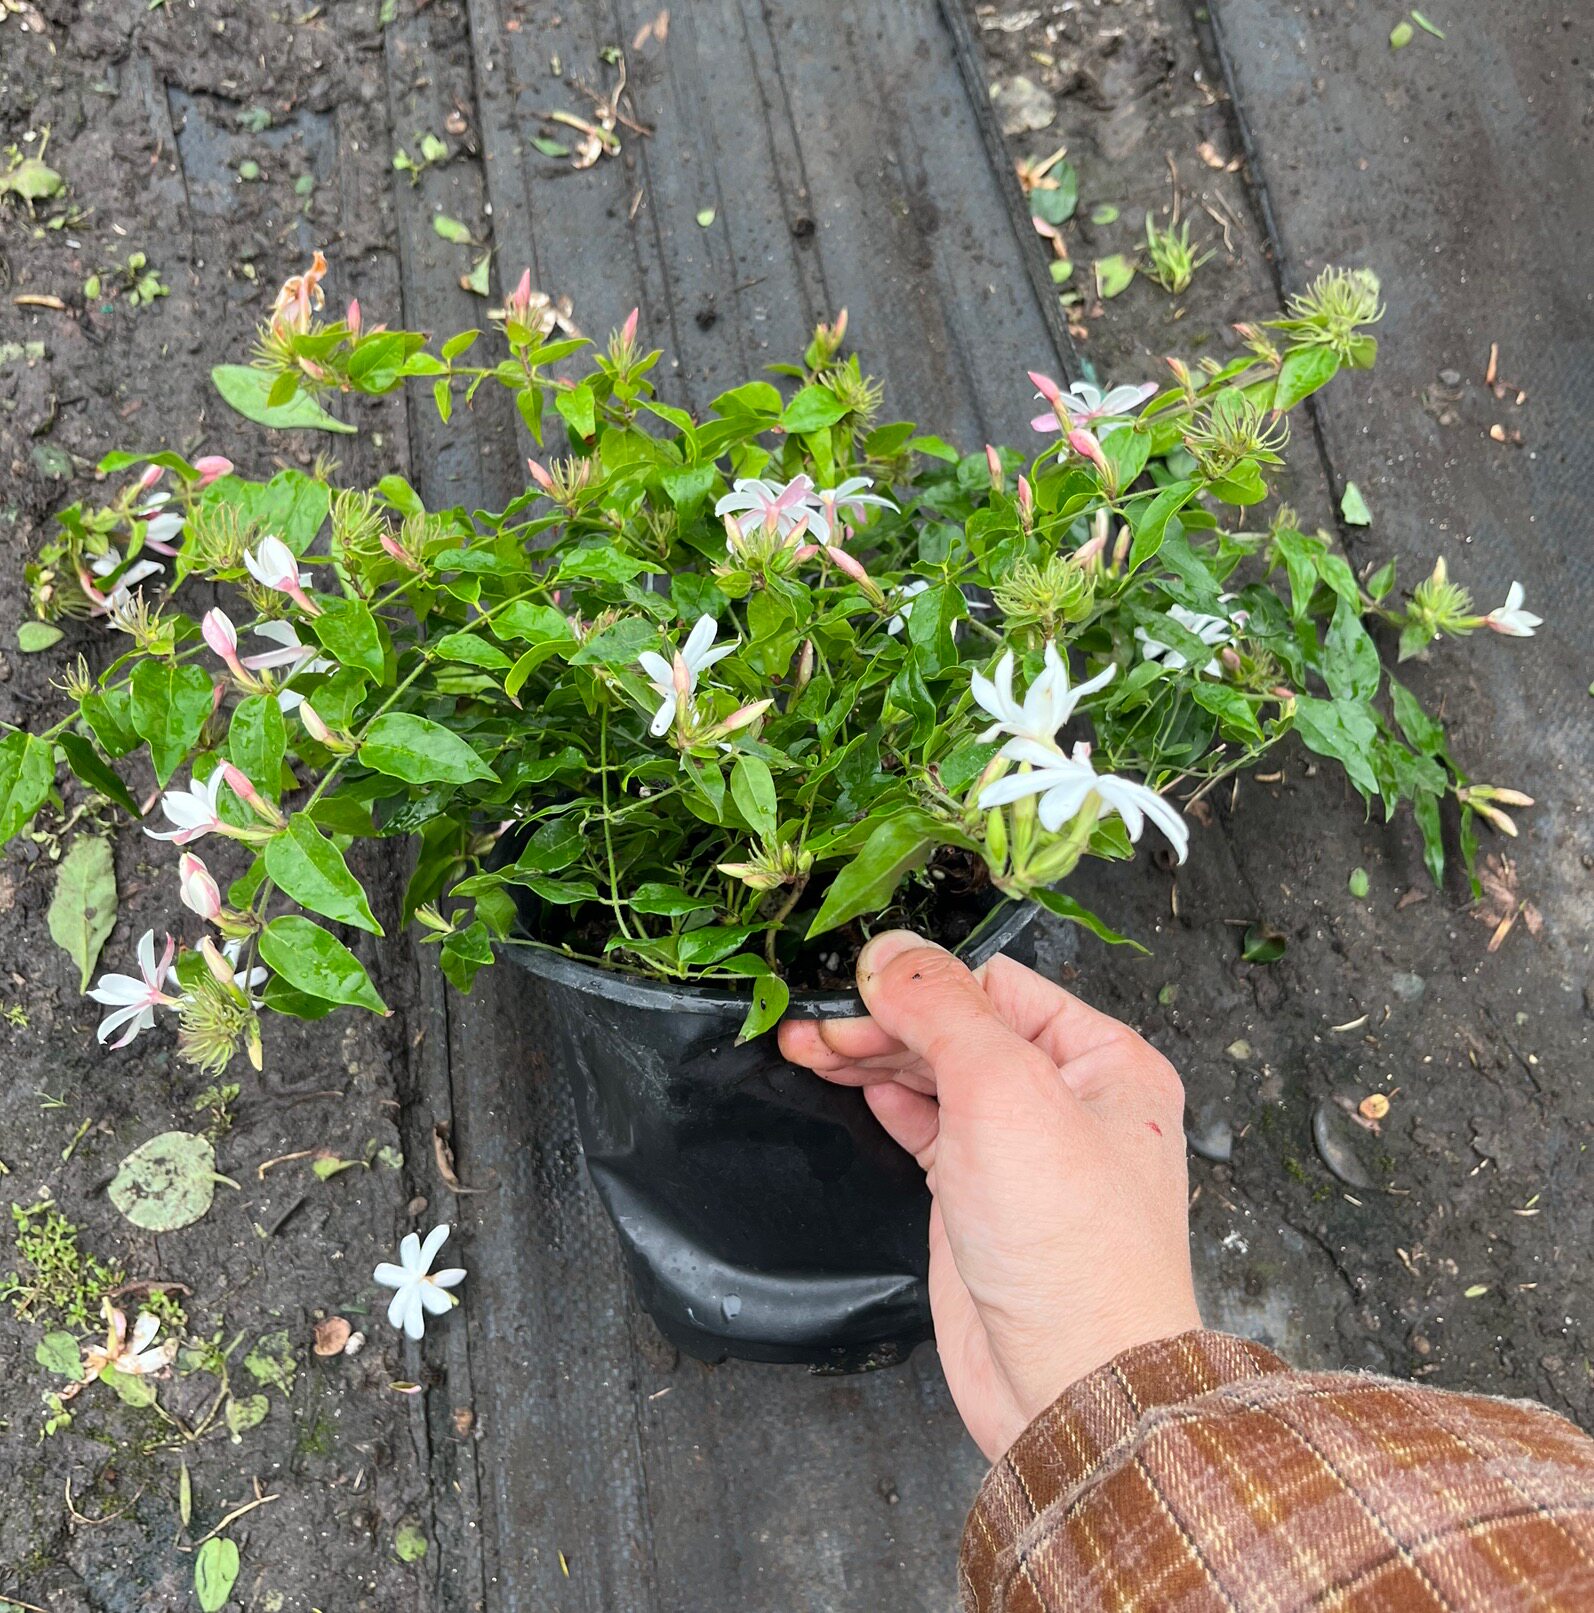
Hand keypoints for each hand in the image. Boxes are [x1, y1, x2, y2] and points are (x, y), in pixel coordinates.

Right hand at [779, 930, 1199, 1460]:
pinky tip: (851, 1082)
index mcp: (1104, 1060)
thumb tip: (893, 951)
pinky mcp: (980, 1198)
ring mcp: (1023, 1151)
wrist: (1069, 1384)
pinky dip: (886, 1101)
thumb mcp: (1005, 1092)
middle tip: (817, 1023)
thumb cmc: (1071, 1249)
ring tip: (807, 1044)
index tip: (857, 980)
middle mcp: (1069, 1099)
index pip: (999, 985)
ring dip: (872, 1058)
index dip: (924, 980)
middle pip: (961, 1029)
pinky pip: (928, 1127)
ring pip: (937, 1077)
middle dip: (886, 1020)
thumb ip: (944, 1011)